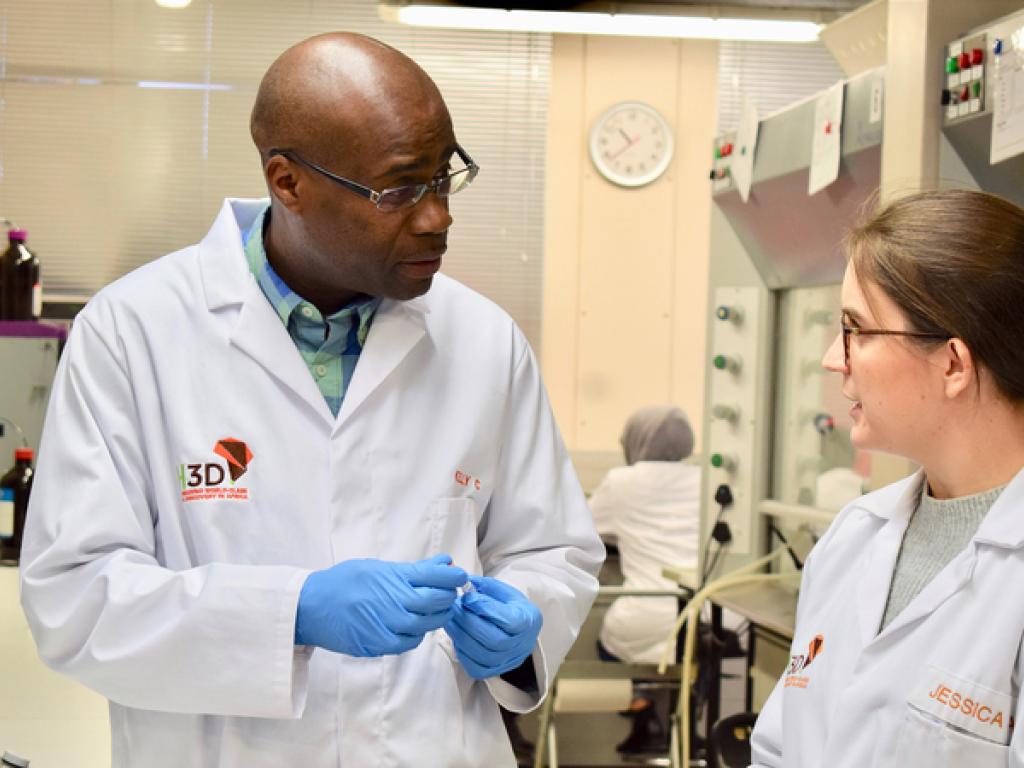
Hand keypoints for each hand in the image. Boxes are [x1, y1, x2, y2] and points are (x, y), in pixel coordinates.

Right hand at [295, 554, 466, 656]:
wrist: (311, 607)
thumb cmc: (344, 581)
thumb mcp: (378, 567)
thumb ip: (413, 569)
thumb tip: (445, 562)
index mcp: (394, 577)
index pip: (436, 577)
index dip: (453, 577)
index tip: (459, 575)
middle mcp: (394, 601)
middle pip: (437, 601)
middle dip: (447, 596)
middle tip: (448, 593)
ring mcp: (387, 625)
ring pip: (427, 624)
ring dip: (435, 616)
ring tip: (432, 609)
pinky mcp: (379, 644)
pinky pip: (410, 642)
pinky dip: (417, 634)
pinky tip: (413, 625)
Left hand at [444, 576, 542, 679]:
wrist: (520, 628)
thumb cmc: (511, 606)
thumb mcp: (504, 591)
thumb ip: (487, 587)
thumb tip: (466, 583)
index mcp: (529, 620)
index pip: (508, 619)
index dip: (484, 608)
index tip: (466, 597)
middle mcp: (522, 644)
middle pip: (494, 640)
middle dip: (469, 623)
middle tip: (452, 608)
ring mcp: (509, 661)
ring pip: (483, 655)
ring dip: (462, 636)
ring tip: (450, 621)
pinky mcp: (495, 671)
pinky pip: (476, 668)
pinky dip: (463, 653)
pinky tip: (456, 637)